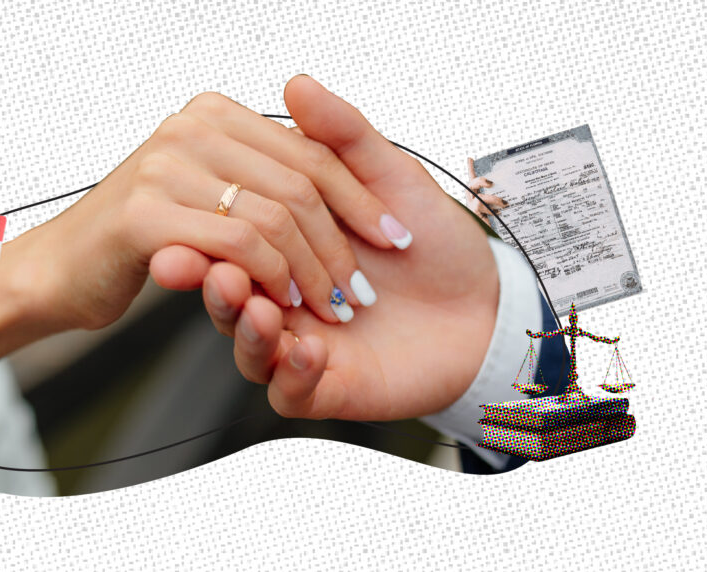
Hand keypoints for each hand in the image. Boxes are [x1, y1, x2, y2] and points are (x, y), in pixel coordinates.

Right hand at [0, 91, 414, 333]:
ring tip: (326, 307)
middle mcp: (190, 130)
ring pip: (274, 217)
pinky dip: (271, 282)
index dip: (360, 199)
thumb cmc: (136, 234)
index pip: (312, 153)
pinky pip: (238, 247)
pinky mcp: (145, 219)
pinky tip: (281, 309)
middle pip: (301, 186)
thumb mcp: (207, 182)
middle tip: (358, 293)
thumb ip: (265, 142)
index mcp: (214, 116)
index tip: (393, 239)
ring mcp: (165, 169)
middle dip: (340, 246)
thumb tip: (303, 81)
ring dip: (310, 270)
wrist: (58, 273)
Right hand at [192, 76, 499, 419]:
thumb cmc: (433, 246)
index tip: (243, 201)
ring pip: (244, 340)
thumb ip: (343, 138)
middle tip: (224, 269)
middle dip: (220, 278)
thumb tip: (296, 82)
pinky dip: (291, 371)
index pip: (245, 224)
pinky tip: (308, 349)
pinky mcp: (320, 386)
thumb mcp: (391, 179)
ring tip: (261, 307)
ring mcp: (296, 341)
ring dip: (243, 325)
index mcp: (283, 243)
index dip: (237, 218)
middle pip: (227, 285)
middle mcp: (280, 291)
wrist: (485, 310)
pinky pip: (288, 389)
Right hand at [464, 157, 507, 223]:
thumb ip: (500, 192)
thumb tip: (512, 187)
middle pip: (470, 185)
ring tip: (506, 204)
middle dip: (480, 181)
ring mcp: (472, 208)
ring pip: (480, 201)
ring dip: (494, 200)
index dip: (470, 169)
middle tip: (491, 183)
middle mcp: (471, 199)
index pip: (472, 179)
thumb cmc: (493, 215)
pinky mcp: (476, 217)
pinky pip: (484, 212)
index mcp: (475, 193)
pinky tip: (499, 213)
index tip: (471, 159)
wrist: (488, 233)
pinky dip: (493, 212)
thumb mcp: (496, 202)